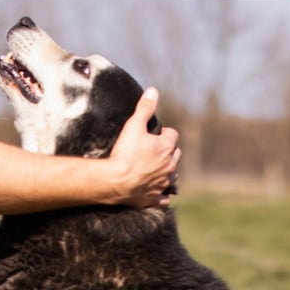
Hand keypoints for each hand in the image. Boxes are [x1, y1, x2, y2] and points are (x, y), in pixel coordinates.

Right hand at [109, 87, 180, 207]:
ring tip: (155, 168)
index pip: (172, 135)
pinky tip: (156, 191)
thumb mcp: (133, 126)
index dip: (164, 132)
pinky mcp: (154, 198)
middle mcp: (169, 166)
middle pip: (175, 155)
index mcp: (166, 148)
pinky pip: (164, 198)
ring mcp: (162, 183)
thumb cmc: (124, 153)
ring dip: (167, 171)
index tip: (154, 133)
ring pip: (172, 176)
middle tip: (153, 149)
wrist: (114, 181)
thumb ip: (144, 108)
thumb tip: (153, 91)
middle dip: (168, 150)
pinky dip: (161, 194)